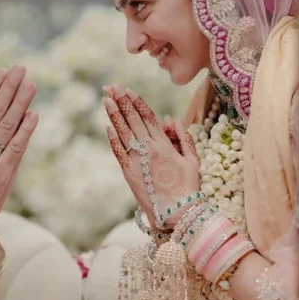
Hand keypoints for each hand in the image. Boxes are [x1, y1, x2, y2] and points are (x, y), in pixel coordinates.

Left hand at [104, 84, 200, 229]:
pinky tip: (108, 126)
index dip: (137, 102)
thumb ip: (183, 137)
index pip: (148, 117)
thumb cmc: (188, 187)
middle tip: (112, 87)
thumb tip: (170, 118)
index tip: (128, 90)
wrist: (176, 212)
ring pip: (123, 132)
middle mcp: (149, 149)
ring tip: (106, 100)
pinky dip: (113, 138)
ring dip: (114, 115)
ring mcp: (137, 161)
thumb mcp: (192, 160)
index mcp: (165, 144)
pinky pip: (118, 152)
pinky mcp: (129, 173)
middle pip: (133, 120)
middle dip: (122, 102)